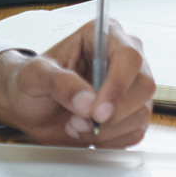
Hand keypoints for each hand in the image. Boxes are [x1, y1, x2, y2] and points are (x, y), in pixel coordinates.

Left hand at [0, 23, 152, 147]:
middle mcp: (125, 59)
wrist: (31, 107)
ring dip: (106, 129)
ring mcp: (132, 87)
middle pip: (144, 86)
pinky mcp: (132, 112)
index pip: (129, 57)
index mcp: (105, 36)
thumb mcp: (34, 76)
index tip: (97, 112)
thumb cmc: (31, 82)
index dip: (118, 85)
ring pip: (142, 112)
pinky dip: (110, 140)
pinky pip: (136, 132)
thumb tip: (87, 101)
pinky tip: (88, 133)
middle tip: (78, 122)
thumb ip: (59, 83)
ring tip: (75, 125)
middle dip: (112, 113)